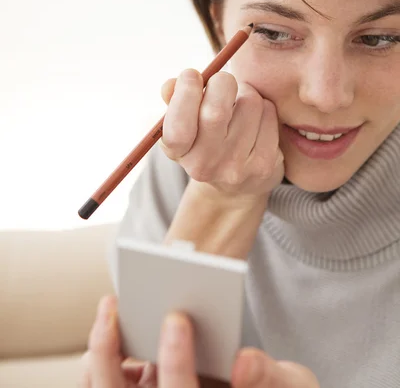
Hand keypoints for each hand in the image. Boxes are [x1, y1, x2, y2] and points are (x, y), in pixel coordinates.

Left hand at [80, 295, 319, 387]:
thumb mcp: (290, 385)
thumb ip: (268, 377)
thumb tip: (243, 361)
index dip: (176, 362)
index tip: (178, 318)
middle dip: (110, 353)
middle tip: (116, 305)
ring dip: (99, 356)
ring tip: (110, 309)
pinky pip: (104, 385)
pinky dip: (99, 361)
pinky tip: (115, 324)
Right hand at [160, 70, 283, 200]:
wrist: (236, 185)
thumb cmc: (204, 138)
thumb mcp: (183, 123)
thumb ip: (174, 100)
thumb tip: (171, 85)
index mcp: (177, 152)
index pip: (177, 127)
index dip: (184, 95)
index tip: (191, 74)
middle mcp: (203, 165)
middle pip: (215, 112)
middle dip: (221, 82)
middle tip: (221, 80)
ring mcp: (235, 167)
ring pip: (249, 103)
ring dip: (246, 91)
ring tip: (240, 102)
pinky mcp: (264, 164)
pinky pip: (268, 114)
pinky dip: (263, 106)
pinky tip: (256, 118)